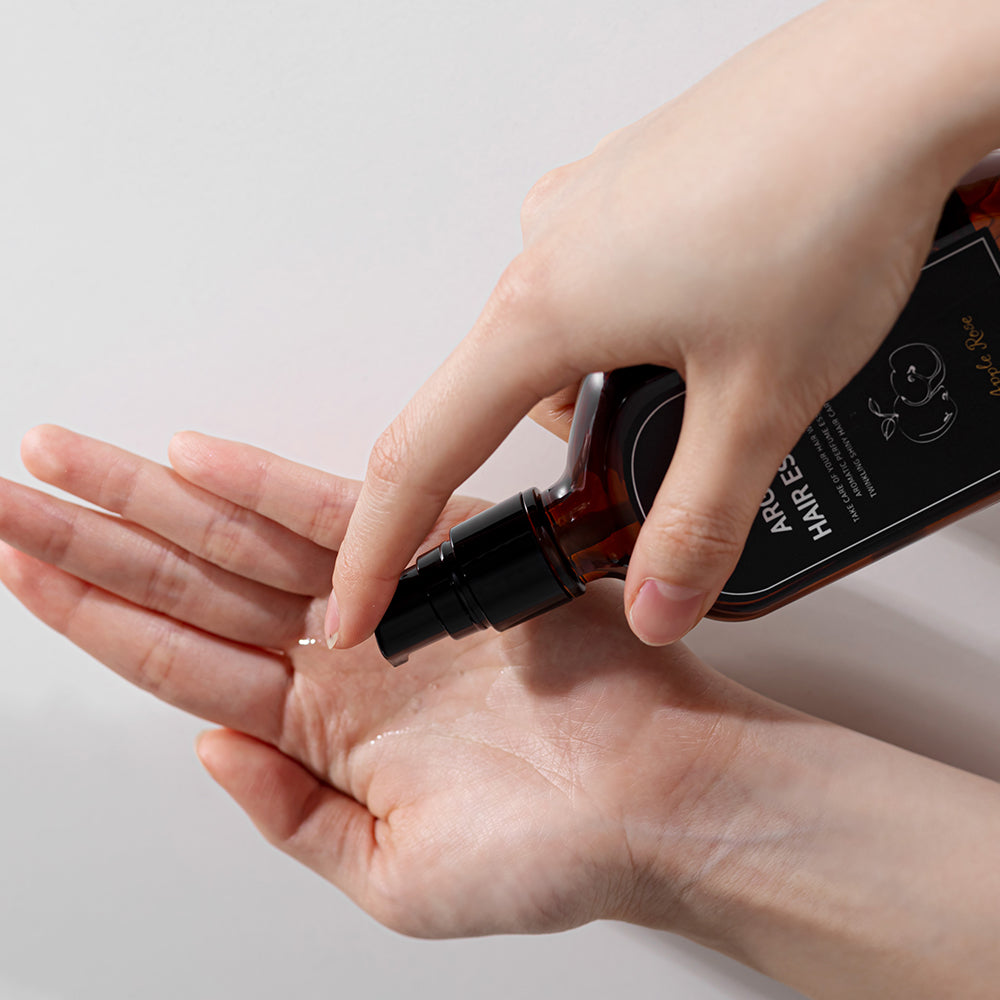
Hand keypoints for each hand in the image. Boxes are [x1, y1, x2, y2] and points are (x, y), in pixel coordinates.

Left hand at [4, 427, 999, 998]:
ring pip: (239, 540)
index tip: (17, 570)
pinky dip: (265, 485)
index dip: (89, 616)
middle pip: (186, 585)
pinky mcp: (441, 555)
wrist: (660, 797)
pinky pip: (337, 513)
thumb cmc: (551, 850)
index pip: (174, 660)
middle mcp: (339, 654)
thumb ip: (289, 817)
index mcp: (318, 729)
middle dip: (88, 540)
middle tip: (8, 496)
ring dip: (150, 502)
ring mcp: (383, 599)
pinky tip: (194, 462)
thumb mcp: (391, 882)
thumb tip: (213, 752)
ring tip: (63, 467)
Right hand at [328, 0, 999, 649]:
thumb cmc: (826, 198)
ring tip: (705, 391)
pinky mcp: (629, 191)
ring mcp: (585, 211)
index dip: (377, 550)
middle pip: (491, 402)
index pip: (419, 457)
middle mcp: (544, 251)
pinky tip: (707, 327)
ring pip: (554, 345)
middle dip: (547, 469)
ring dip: (600, 398)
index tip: (356, 608)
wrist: (897, 78)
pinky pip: (594, 289)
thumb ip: (701, 521)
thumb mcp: (760, 400)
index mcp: (543, 309)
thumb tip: (655, 605)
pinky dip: (626, 337)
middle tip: (620, 499)